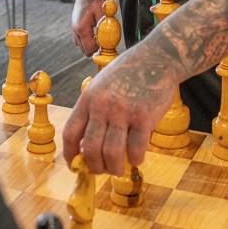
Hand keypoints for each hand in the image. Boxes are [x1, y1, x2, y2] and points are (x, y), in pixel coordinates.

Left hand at [61, 46, 176, 175]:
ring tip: (118, 169)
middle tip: (103, 170)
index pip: (70, 134)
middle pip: (90, 149)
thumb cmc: (128, 73)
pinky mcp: (144, 118)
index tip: (75, 166)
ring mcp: (123, 112)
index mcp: (88, 98)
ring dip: (114, 168)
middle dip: (95, 167)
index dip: (70, 155)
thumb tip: (85, 146)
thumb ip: (93, 111)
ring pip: (111, 154)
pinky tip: (137, 157)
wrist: (157, 58)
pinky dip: (135, 160)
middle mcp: (102, 106)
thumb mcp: (101, 86)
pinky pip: (135, 150)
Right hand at [70, 0, 104, 55]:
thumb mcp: (103, 15)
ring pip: (81, 45)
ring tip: (99, 35)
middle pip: (84, 50)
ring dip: (90, 43)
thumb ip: (105, 30)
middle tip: (104, 41)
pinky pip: (80, 39)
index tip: (107, 44)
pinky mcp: (75, 25)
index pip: (89, 50)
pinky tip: (94, 31)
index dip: (99, 50)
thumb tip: (109, 43)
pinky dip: (87, 39)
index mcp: (81, 28)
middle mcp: (75, 30)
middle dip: (95, 48)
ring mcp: (73, 28)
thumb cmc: (97, 1)